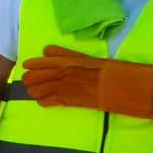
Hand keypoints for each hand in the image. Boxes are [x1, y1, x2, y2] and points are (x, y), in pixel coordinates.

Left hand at [22, 45, 152, 118]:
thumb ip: (67, 54)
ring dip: (37, 91)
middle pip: (42, 77)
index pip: (47, 62)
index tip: (25, 66)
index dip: (34, 65)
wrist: (127, 87)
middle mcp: (67, 73)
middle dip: (32, 79)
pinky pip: (55, 102)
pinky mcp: (75, 101)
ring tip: (32, 92)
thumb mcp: (89, 58)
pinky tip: (41, 102)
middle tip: (26, 81)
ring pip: (45, 90)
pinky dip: (46, 102)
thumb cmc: (111, 71)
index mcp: (71, 61)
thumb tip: (46, 50)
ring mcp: (70, 88)